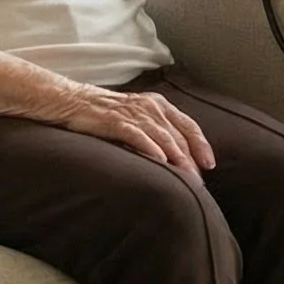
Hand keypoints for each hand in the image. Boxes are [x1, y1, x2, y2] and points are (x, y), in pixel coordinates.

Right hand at [48, 82, 214, 181]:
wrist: (73, 101)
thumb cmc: (107, 114)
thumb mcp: (137, 117)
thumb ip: (156, 131)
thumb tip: (175, 158)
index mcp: (159, 105)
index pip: (188, 125)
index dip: (201, 145)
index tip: (210, 164)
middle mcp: (151, 107)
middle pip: (178, 135)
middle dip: (191, 159)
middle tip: (198, 182)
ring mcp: (134, 114)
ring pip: (163, 136)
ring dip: (177, 157)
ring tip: (186, 176)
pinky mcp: (116, 121)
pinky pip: (138, 135)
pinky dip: (150, 148)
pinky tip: (160, 161)